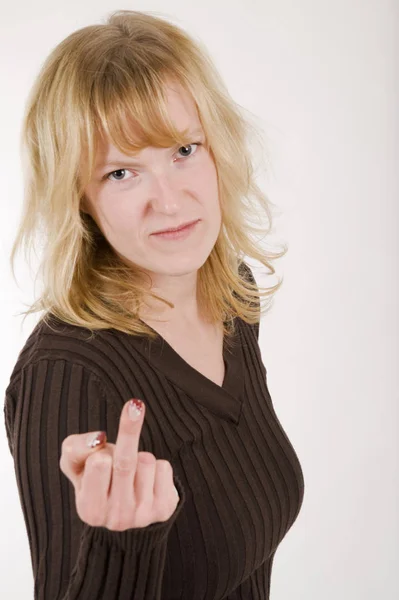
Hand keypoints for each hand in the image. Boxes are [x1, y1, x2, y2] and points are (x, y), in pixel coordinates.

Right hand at [59, 399, 179, 530]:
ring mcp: (143, 515)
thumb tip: (99, 438)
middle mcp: (117, 518)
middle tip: (134, 405)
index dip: (98, 450)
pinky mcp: (165, 508)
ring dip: (139, 456)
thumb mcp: (74, 464)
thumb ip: (75, 449)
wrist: (125, 509)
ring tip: (132, 471)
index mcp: (90, 509)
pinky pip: (164, 468)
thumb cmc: (95, 479)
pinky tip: (148, 480)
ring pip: (146, 462)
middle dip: (129, 430)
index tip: (100, 443)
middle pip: (125, 463)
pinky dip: (157, 465)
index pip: (98, 465)